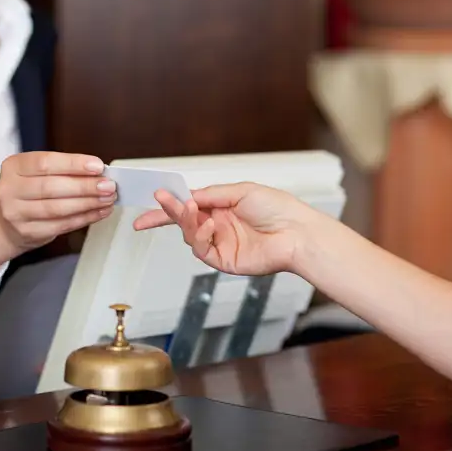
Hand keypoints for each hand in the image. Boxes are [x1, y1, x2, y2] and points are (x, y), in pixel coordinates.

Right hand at [0, 151, 115, 251]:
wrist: (7, 222)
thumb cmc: (29, 192)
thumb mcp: (37, 173)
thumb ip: (63, 171)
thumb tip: (98, 173)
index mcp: (14, 166)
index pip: (45, 162)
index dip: (73, 164)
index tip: (97, 166)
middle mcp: (10, 189)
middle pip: (51, 187)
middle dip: (85, 186)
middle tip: (108, 185)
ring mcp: (16, 213)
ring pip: (57, 208)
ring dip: (88, 203)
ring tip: (107, 199)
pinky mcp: (27, 232)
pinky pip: (61, 225)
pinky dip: (84, 218)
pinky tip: (98, 212)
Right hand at [132, 182, 317, 275]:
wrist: (296, 233)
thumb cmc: (278, 209)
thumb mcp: (241, 191)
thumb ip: (211, 194)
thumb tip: (188, 195)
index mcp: (222, 207)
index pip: (189, 205)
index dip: (170, 203)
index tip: (155, 196)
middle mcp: (218, 225)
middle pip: (184, 220)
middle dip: (168, 211)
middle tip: (159, 200)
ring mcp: (219, 243)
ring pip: (189, 234)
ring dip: (185, 220)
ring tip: (189, 208)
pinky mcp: (223, 260)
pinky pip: (201, 249)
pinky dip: (201, 235)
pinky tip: (210, 225)